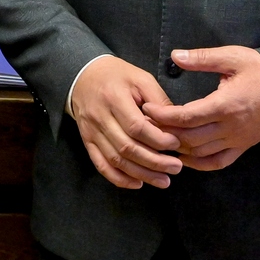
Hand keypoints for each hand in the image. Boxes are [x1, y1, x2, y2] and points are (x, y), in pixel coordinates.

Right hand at [69, 56, 182, 189]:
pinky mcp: (87, 141)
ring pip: (116, 160)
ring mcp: (91, 131)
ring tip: (164, 180)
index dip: (158, 140)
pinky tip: (137, 183)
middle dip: (154, 162)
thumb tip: (176, 124)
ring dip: (141, 174)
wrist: (83, 75)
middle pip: (127, 147)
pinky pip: (101, 165)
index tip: (175, 144)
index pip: (136, 126)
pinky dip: (119, 178)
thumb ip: (158, 100)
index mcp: (114, 97)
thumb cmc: (116, 76)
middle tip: (176, 168)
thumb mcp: (140, 78)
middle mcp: (100, 117)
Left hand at [143, 46, 259, 170]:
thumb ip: (202, 58)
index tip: (147, 109)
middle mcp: (230, 128)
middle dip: (165, 132)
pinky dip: (199, 164)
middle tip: (147, 123)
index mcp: (225, 105)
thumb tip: (174, 56)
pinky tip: (184, 157)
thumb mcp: (233, 57)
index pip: (186, 117)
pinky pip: (218, 162)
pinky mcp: (244, 147)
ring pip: (201, 153)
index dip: (163, 116)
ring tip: (160, 137)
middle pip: (189, 138)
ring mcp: (238, 140)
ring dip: (179, 148)